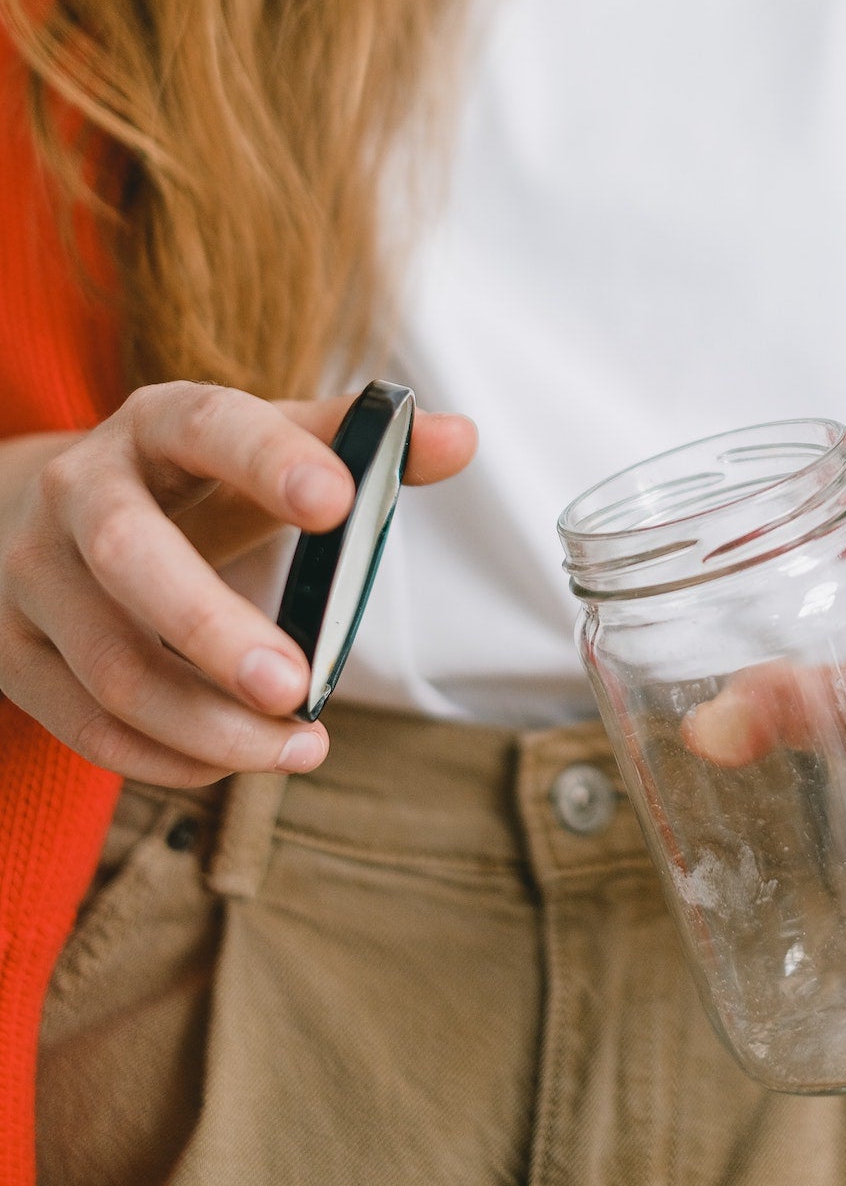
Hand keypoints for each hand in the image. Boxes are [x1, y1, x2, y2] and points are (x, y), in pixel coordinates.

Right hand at [0, 382, 475, 786]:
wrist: (53, 513)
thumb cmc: (191, 482)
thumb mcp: (265, 449)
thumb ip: (360, 447)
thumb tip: (462, 439)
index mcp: (155, 423)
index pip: (207, 425)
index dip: (268, 460)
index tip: (337, 502)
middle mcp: (77, 490)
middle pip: (128, 557)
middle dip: (214, 628)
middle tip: (301, 686)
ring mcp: (31, 576)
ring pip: (110, 665)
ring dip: (207, 722)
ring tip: (299, 747)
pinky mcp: (15, 654)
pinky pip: (87, 725)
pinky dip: (168, 759)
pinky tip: (234, 762)